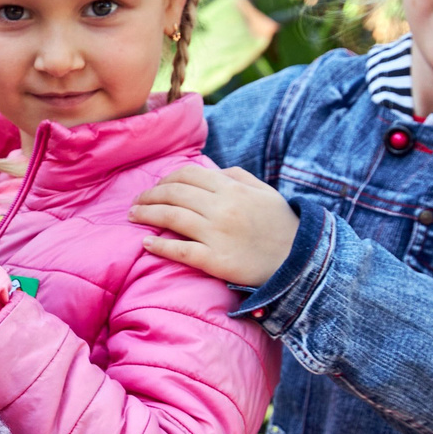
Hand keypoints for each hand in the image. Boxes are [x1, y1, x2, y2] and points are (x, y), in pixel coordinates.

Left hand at [129, 165, 299, 286]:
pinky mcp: (215, 261)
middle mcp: (222, 208)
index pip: (188, 175)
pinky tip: (146, 243)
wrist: (299, 262)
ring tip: (133, 216)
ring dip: (147, 214)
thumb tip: (210, 171)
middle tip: (136, 202)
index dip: (166, 178)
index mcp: (232, 188)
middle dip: (149, 195)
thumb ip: (237, 176)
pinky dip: (159, 245)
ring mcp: (217, 234)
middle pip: (174, 194)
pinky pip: (180, 250)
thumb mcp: (264, 191)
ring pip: (171, 217)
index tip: (155, 186)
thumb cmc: (280, 225)